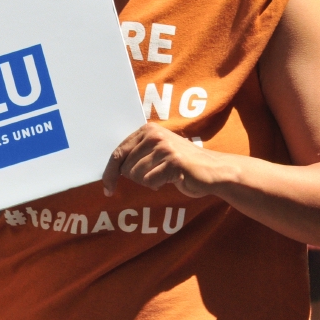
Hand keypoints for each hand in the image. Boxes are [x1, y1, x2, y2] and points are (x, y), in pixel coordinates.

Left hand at [102, 123, 235, 197]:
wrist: (212, 169)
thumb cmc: (181, 164)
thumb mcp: (157, 151)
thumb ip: (137, 153)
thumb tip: (110, 170)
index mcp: (147, 130)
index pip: (118, 152)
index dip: (109, 173)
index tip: (107, 189)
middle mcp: (154, 135)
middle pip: (125, 167)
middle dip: (136, 178)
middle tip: (155, 176)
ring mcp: (163, 147)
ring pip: (136, 175)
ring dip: (149, 182)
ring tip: (165, 175)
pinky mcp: (172, 161)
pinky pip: (150, 181)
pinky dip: (158, 185)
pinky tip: (171, 179)